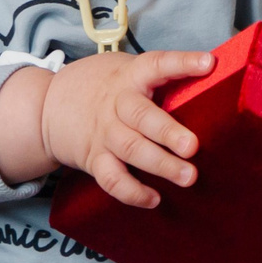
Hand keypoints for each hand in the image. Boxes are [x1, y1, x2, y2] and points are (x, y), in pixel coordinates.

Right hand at [1, 49, 211, 206]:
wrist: (46, 107)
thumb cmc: (101, 87)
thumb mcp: (124, 71)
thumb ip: (158, 78)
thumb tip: (214, 79)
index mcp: (130, 77)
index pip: (157, 64)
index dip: (183, 63)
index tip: (209, 64)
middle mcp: (117, 105)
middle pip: (142, 117)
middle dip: (168, 132)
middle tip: (193, 146)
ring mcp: (105, 133)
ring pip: (131, 149)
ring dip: (160, 165)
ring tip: (188, 177)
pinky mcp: (95, 158)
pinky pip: (112, 178)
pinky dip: (132, 192)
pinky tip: (154, 199)